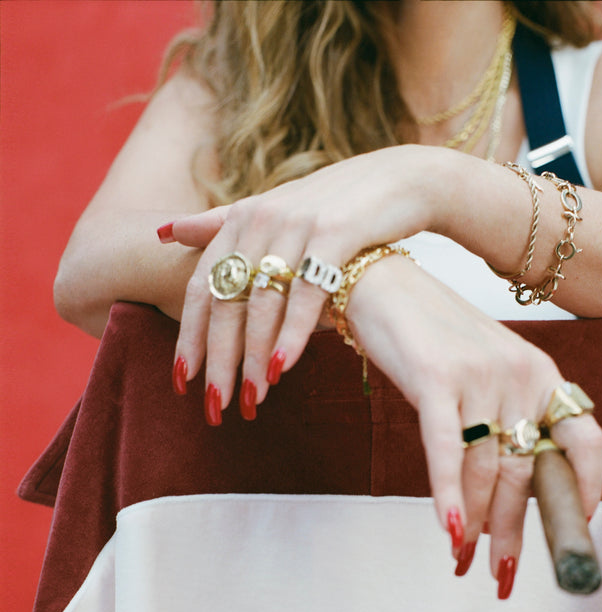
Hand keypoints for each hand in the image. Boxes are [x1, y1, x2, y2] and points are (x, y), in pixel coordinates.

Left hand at [166, 147, 445, 418]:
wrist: (403, 180)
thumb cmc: (336, 203)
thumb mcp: (273, 208)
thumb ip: (218, 224)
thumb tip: (163, 233)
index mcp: (242, 218)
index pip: (202, 286)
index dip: (189, 336)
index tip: (182, 381)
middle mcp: (262, 220)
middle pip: (226, 300)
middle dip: (217, 359)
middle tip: (213, 405)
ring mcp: (297, 226)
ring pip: (263, 302)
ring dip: (252, 356)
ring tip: (250, 398)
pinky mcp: (336, 233)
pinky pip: (307, 294)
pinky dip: (292, 334)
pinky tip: (282, 368)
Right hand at [342, 256, 601, 597]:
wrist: (383, 284)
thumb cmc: (433, 338)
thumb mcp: (485, 374)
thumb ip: (503, 422)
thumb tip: (503, 494)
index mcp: (542, 374)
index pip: (585, 438)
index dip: (587, 487)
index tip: (576, 527)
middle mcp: (521, 375)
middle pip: (527, 471)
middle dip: (512, 531)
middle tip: (503, 573)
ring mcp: (481, 376)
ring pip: (485, 468)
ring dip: (473, 523)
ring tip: (462, 559)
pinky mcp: (437, 378)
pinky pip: (447, 450)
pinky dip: (448, 495)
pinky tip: (447, 529)